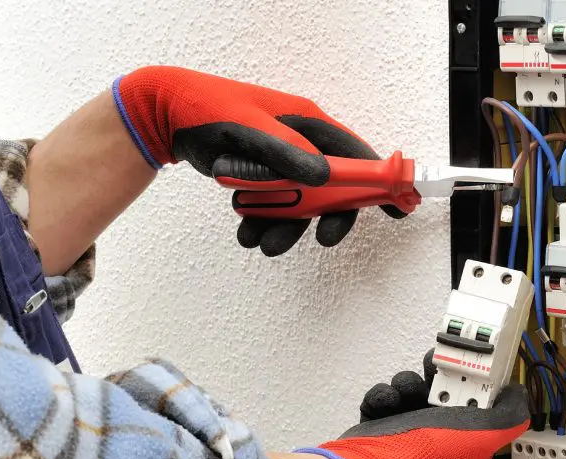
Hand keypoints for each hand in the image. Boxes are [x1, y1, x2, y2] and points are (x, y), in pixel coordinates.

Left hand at [113, 66, 405, 255]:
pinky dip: (262, 223)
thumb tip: (324, 178)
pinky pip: (274, 208)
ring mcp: (282, 162)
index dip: (379, 182)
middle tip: (318, 240)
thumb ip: (286, 153)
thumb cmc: (207, 109)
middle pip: (331, 190)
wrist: (167, 116)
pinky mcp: (263, 178)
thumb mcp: (248, 128)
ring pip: (299, 206)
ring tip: (257, 241)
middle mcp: (300, 143)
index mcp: (307, 123)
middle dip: (323, 218)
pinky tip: (245, 231)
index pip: (356, 155)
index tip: (397, 209)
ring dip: (284, 228)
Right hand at [297, 353, 531, 458]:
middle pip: (445, 395)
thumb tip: (519, 397)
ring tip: (405, 393)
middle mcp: (439, 442)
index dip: (478, 386)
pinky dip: (384, 397)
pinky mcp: (381, 429)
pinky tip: (387, 403)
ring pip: (413, 392)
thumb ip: (510, 416)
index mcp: (467, 447)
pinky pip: (386, 399)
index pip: (480, 410)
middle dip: (438, 378)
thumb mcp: (485, 436)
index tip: (473, 368)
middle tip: (435, 369)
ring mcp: (408, 436)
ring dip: (408, 385)